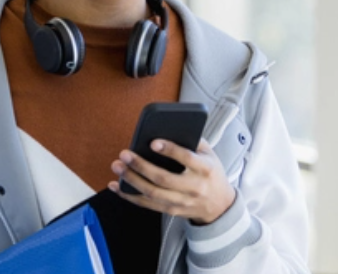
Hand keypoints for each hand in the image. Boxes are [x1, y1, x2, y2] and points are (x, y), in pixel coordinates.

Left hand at [107, 138, 235, 224]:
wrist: (221, 205)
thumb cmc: (211, 173)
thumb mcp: (209, 154)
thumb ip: (192, 140)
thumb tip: (168, 127)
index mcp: (205, 169)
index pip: (187, 159)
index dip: (170, 150)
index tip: (153, 142)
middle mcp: (194, 187)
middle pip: (163, 178)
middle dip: (141, 166)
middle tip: (125, 154)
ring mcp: (182, 202)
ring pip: (152, 193)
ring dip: (131, 180)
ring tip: (118, 166)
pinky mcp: (172, 211)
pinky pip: (147, 205)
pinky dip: (130, 196)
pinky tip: (117, 186)